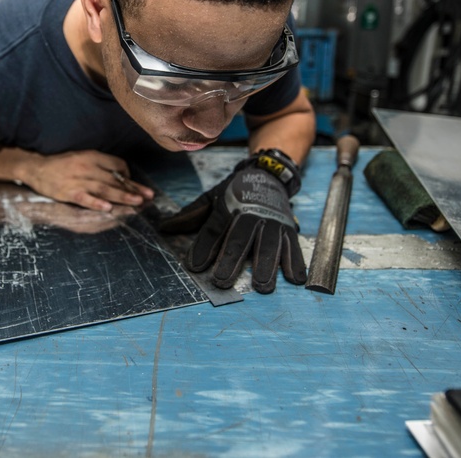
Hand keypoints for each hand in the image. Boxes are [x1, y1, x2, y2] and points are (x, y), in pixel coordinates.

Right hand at [21, 150, 154, 211]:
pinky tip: (107, 208)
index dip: (128, 176)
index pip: (117, 165)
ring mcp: (78, 180)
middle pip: (115, 179)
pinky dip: (96, 203)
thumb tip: (121, 175)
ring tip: (137, 202)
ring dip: (122, 196)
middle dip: (133, 189)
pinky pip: (85, 198)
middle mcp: (87, 167)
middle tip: (148, 196)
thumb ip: (100, 164)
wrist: (36, 167)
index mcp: (92, 156)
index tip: (133, 185)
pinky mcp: (68, 192)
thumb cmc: (62, 164)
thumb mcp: (82, 157)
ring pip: (104, 189)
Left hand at [158, 149, 305, 293]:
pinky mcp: (288, 228)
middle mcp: (250, 214)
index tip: (194, 266)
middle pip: (240, 238)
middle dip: (231, 260)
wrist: (267, 174)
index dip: (203, 247)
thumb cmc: (235, 192)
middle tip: (223, 281)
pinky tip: (296, 279)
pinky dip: (296, 263)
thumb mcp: (211, 198)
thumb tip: (164, 227)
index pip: (213, 229)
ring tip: (262, 286)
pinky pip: (293, 246)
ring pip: (269, 244)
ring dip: (266, 266)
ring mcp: (272, 221)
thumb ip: (191, 215)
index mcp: (228, 207)